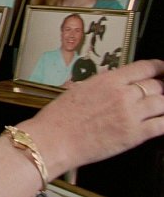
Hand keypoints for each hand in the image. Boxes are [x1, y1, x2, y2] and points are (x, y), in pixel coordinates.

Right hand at [19, 59, 163, 178]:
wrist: (54, 139)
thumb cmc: (59, 118)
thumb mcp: (79, 90)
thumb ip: (101, 85)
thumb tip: (113, 84)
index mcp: (108, 80)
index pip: (145, 67)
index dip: (159, 68)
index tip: (161, 70)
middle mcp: (123, 94)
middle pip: (157, 85)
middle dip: (160, 88)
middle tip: (159, 92)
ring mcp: (131, 114)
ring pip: (163, 103)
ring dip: (163, 105)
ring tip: (159, 108)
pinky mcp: (135, 135)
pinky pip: (163, 125)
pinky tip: (162, 122)